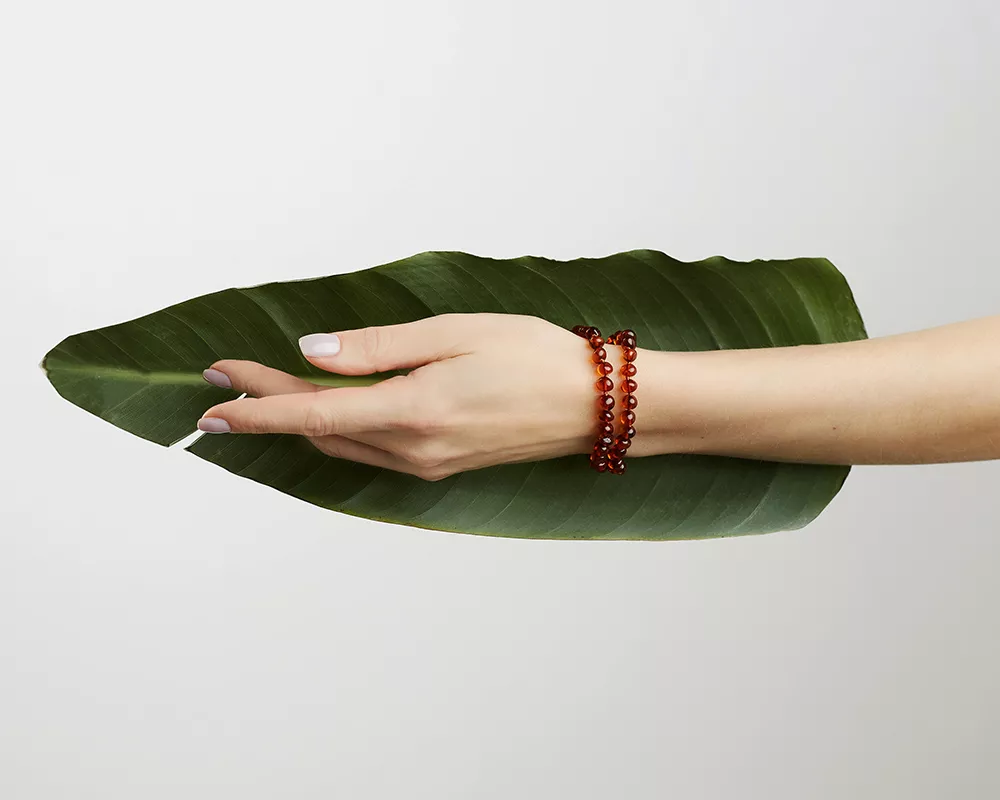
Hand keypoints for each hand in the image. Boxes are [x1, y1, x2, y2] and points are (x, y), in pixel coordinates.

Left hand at [198, 313, 621, 479]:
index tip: (212, 390)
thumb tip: (313, 352)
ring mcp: (426, 465)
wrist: (596, 406)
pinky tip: (327, 411)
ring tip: (266, 392)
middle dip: (269, 405)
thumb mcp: (456, 333)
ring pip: (341, 445)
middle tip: (229, 378)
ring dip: (300, 421)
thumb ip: (379, 348)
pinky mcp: (440, 467)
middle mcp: (413, 450)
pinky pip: (370, 451)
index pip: (312, 413)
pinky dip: (337, 431)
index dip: (256, 403)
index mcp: (413, 412)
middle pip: (319, 431)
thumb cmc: (536, 357)